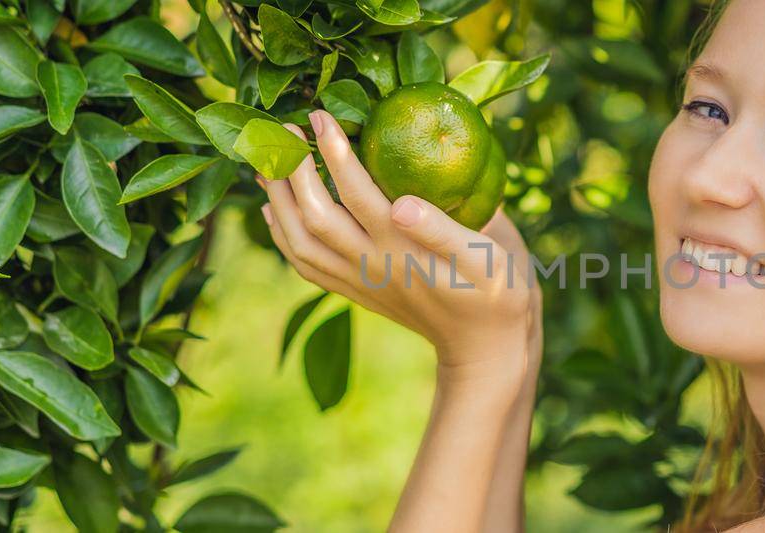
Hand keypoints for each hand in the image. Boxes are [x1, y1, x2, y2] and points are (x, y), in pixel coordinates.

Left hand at [258, 110, 539, 382]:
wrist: (485, 349)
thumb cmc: (498, 292)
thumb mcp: (488, 259)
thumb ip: (444, 231)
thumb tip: (401, 204)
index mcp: (403, 250)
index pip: (356, 193)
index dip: (334, 152)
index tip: (321, 115)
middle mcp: (372, 266)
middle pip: (314, 215)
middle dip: (294, 170)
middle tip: (285, 130)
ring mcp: (360, 282)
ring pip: (301, 241)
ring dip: (278, 201)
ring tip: (266, 164)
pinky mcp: (357, 293)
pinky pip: (306, 265)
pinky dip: (282, 235)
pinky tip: (273, 212)